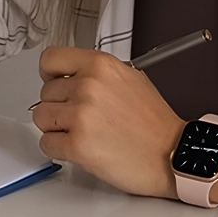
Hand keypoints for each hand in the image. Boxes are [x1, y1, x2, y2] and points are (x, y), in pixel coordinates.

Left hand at [31, 46, 185, 197]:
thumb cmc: (156, 125)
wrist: (175, 157)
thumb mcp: (131, 79)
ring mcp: (82, 115)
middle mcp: (89, 86)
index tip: (54, 83)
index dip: (49, 74)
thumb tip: (69, 75)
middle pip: (45, 93)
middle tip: (83, 119)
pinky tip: (79, 149)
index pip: (50, 59)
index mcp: (100, 65)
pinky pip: (47, 144)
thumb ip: (96, 73)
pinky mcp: (79, 144)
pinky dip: (58, 150)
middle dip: (59, 107)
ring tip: (82, 134)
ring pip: (41, 117)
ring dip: (56, 129)